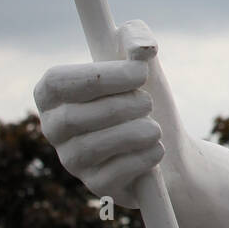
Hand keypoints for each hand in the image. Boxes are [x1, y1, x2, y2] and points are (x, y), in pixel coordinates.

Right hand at [33, 20, 171, 209]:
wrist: (173, 148)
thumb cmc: (146, 101)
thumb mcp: (143, 66)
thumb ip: (136, 41)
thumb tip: (143, 46)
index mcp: (55, 94)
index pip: (58, 82)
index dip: (100, 76)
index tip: (140, 72)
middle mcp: (54, 128)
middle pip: (74, 117)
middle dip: (123, 106)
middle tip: (148, 102)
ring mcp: (72, 160)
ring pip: (92, 147)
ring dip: (136, 132)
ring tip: (154, 128)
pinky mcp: (96, 186)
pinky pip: (114, 173)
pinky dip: (144, 157)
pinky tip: (155, 150)